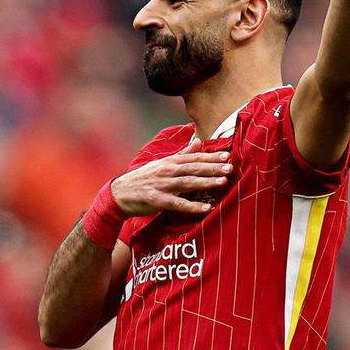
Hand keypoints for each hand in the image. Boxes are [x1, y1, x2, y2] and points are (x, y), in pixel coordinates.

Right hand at [111, 139, 232, 215]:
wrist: (119, 193)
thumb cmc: (143, 178)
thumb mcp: (161, 163)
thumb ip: (182, 154)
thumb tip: (198, 142)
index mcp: (170, 162)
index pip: (194, 157)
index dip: (211, 156)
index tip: (227, 155)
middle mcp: (167, 171)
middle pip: (194, 168)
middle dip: (213, 167)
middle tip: (230, 167)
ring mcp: (162, 185)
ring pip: (188, 183)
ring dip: (206, 182)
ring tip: (222, 182)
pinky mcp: (158, 200)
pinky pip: (178, 204)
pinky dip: (192, 206)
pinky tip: (206, 208)